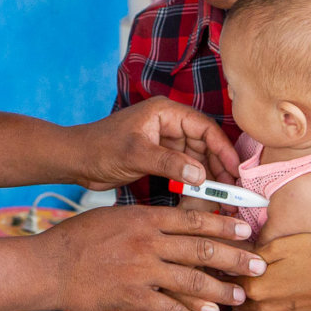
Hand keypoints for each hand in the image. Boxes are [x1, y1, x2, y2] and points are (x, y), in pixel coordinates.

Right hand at [40, 204, 262, 310]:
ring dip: (220, 290)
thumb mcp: (114, 216)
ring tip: (239, 296)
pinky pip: (169, 310)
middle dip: (235, 259)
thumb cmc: (79, 237)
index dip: (224, 226)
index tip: (246, 232)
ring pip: (192, 280)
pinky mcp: (131, 297)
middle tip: (258, 265)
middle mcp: (148, 241)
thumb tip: (168, 221)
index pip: (194, 219)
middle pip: (201, 249)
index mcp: (145, 217)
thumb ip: (144, 220)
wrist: (49, 264)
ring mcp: (141, 270)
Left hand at [71, 96, 239, 190]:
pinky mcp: (159, 158)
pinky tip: (202, 197)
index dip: (223, 148)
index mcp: (165, 113)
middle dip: (219, 166)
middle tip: (233, 190)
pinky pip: (184, 169)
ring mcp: (164, 141)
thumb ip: (168, 164)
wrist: (75, 160)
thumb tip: (200, 176)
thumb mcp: (135, 155)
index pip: (204, 128)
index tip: (235, 170)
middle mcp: (168, 124)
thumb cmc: (99, 148)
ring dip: (208, 177)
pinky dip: (193, 183)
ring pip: (196, 159)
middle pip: (204, 144)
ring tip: (222, 198)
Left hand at [228, 233, 310, 310]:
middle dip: (228, 296)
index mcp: (257, 284)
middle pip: (236, 303)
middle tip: (223, 291)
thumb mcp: (283, 244)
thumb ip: (256, 255)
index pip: (229, 280)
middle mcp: (263, 307)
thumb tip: (235, 260)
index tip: (217, 270)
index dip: (223, 274)